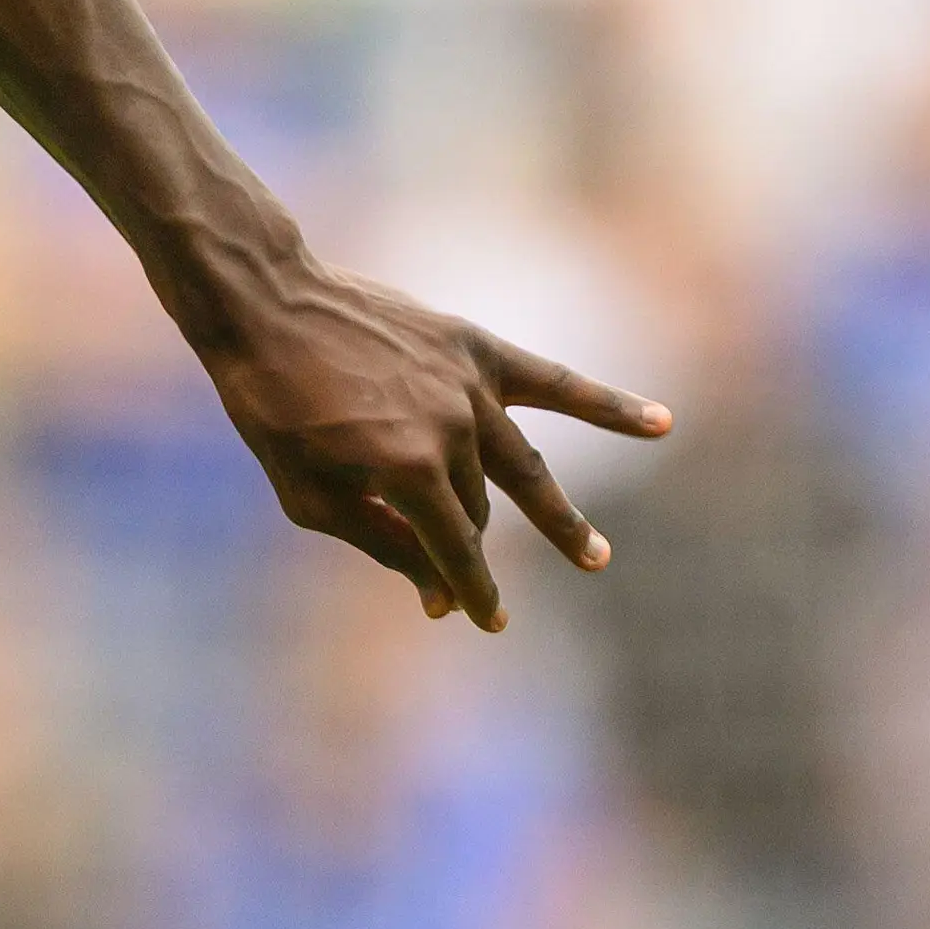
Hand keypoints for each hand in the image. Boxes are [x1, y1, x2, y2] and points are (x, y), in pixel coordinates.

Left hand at [198, 253, 671, 629]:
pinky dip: (610, 406)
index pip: (457, 550)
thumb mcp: (310, 496)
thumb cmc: (273, 410)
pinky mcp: (475, 349)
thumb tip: (441, 592)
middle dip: (472, 552)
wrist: (266, 307)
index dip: (469, 590)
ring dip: (558, 516)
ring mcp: (469, 388)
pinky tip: (662, 425)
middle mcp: (451, 431)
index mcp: (407, 472)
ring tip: (595, 557)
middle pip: (480, 510)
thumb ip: (383, 544)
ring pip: (519, 466)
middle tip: (481, 594)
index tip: (482, 621)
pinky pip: (556, 382)